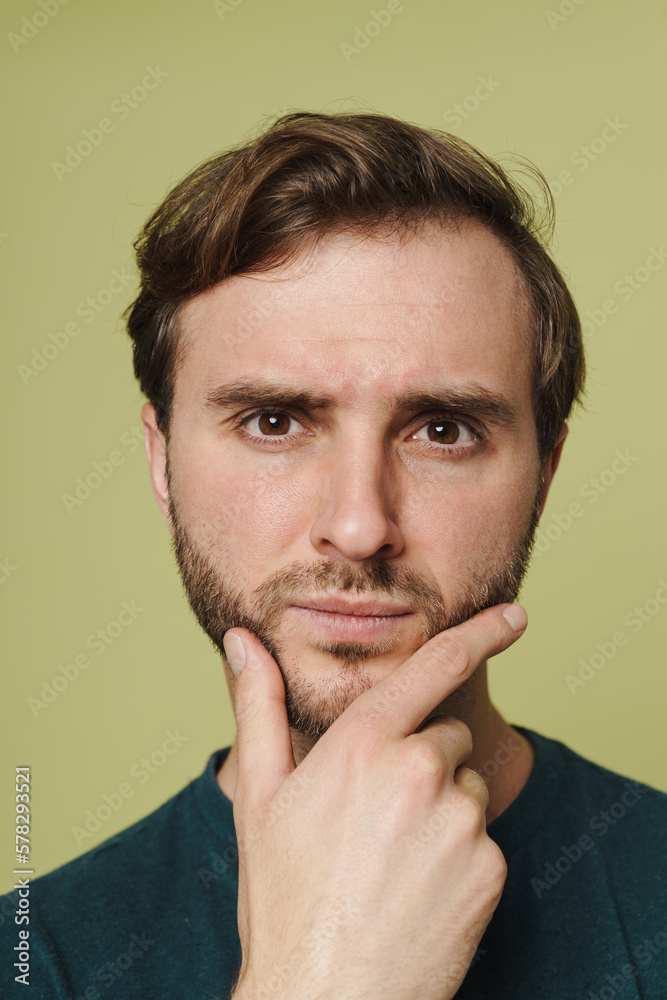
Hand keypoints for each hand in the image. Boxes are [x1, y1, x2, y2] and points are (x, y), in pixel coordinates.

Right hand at [226, 602, 527, 999]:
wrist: (324, 999)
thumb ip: (257, 706)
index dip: (480, 633)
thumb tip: (241, 642)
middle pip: (447, 734)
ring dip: (442, 805)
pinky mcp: (491, 867)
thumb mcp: (259, 796)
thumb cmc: (282, 896)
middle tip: (376, 815)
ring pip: (467, 785)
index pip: (433, 668)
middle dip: (422, 757)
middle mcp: (419, 771)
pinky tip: (418, 886)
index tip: (516, 615)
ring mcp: (461, 821)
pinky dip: (460, 852)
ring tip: (392, 856)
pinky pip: (484, 836)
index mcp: (362, 744)